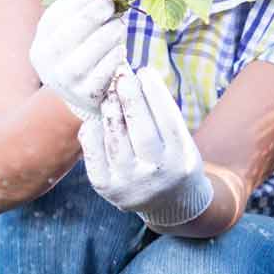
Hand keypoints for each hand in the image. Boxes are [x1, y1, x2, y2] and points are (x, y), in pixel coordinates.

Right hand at [29, 0, 126, 118]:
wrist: (79, 96)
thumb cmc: (81, 54)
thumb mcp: (74, 33)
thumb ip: (83, 10)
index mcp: (42, 41)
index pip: (55, 16)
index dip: (77, 0)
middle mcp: (47, 62)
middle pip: (67, 34)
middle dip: (92, 15)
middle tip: (111, 3)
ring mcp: (65, 80)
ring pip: (85, 55)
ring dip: (106, 35)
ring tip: (120, 24)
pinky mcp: (85, 95)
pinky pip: (101, 74)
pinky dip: (113, 58)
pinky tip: (120, 48)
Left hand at [78, 64, 213, 226]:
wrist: (171, 202)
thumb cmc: (174, 159)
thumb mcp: (182, 141)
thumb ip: (163, 116)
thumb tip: (139, 77)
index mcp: (182, 159)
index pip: (168, 120)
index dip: (156, 92)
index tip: (145, 71)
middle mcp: (158, 174)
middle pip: (142, 131)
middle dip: (131, 99)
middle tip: (123, 76)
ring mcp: (131, 184)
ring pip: (117, 141)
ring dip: (111, 112)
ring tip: (109, 94)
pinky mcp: (108, 189)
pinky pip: (95, 156)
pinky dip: (92, 134)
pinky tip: (95, 119)